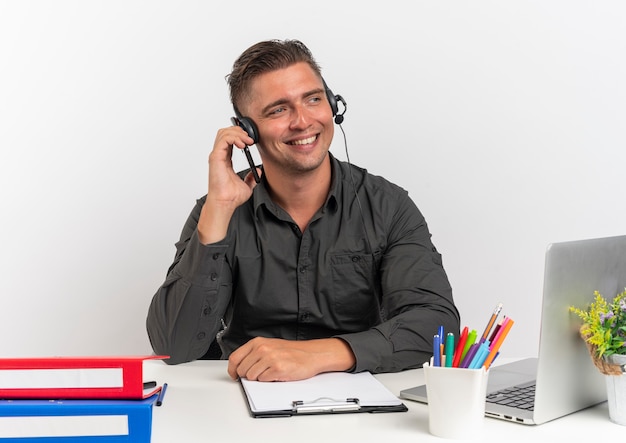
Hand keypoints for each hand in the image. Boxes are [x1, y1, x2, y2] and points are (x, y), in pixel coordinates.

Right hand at [197, 125, 260, 243]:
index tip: (252, 140)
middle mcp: (220, 156)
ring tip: (248, 140)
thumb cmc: (231, 197)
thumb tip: (258, 171)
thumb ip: (251, 177)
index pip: (230, 140)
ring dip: (237, 133)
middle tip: (251, 137)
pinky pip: (223, 140)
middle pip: (225, 132)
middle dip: (239, 131)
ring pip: (224, 133)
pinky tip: (243, 144)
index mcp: (225, 160)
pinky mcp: (216, 157)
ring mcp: (217, 156)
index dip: (240, 136)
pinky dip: (234, 138)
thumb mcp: (247, 185)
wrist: (225, 203)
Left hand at [227, 337, 355, 381]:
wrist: (311, 354)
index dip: (232, 370)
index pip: (235, 358)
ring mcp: (269, 359)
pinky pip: (263, 381)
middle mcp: (262, 349)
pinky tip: (277, 374)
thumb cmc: (292, 352)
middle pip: (242, 370)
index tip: (234, 375)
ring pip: (251, 377)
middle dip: (248, 375)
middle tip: (259, 373)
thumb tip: (240, 366)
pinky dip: (268, 381)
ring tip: (270, 372)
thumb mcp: (270, 346)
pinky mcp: (277, 369)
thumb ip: (254, 353)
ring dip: (259, 378)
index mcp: (258, 342)